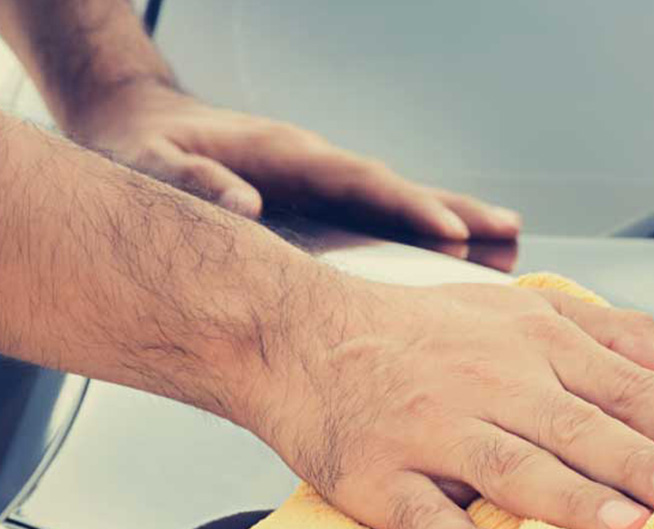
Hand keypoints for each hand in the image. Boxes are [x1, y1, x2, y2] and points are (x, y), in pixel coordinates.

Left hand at [62, 80, 520, 240]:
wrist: (141, 133)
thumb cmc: (146, 153)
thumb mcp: (153, 166)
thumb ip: (195, 181)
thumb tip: (243, 202)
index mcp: (289, 159)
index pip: (361, 182)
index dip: (408, 208)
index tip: (450, 234)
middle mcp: (322, 173)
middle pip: (401, 194)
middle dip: (455, 215)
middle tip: (509, 238)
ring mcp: (330, 195)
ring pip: (403, 213)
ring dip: (457, 230)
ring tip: (512, 252)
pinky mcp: (328, 217)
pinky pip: (387, 232)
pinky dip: (429, 246)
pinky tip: (469, 269)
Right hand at [237, 278, 653, 528]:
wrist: (296, 334)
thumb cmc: (418, 330)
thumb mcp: (517, 306)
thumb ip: (609, 333)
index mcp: (528, 343)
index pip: (616, 384)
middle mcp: (486, 384)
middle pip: (574, 426)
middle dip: (637, 463)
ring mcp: (429, 432)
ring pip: (509, 466)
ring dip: (568, 499)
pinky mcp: (376, 476)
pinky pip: (420, 513)